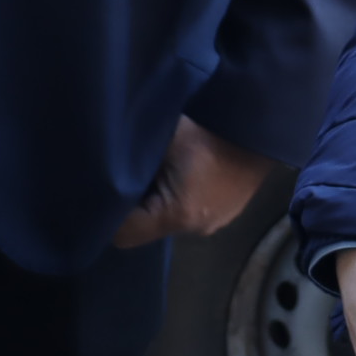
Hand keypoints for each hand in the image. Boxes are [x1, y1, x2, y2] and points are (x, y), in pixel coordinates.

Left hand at [111, 118, 279, 247]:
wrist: (259, 122)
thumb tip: (100, 167)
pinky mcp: (225, 213)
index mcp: (178, 214)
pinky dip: (175, 196)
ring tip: (151, 166)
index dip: (105, 213)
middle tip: (120, 171)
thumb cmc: (206, 125)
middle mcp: (195, 229)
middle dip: (130, 204)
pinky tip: (177, 169)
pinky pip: (186, 211)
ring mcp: (214, 224)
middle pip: (145, 228)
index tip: (96, 188)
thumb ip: (129, 158)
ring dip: (154, 199)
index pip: (122, 233)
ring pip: (166, 219)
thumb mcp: (160, 137)